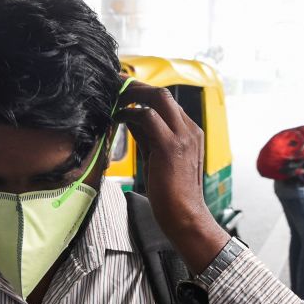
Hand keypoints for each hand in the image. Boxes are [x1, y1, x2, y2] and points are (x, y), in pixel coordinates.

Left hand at [114, 78, 228, 272]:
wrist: (185, 216)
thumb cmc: (171, 193)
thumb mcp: (158, 158)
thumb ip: (148, 137)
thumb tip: (131, 119)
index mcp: (191, 132)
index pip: (166, 103)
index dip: (143, 94)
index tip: (123, 91)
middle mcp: (190, 130)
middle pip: (163, 94)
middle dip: (136, 87)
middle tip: (115, 87)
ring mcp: (183, 136)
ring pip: (158, 98)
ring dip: (131, 95)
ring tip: (113, 99)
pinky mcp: (171, 146)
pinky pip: (147, 117)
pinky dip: (129, 114)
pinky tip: (117, 118)